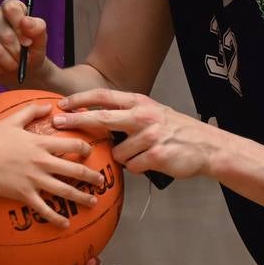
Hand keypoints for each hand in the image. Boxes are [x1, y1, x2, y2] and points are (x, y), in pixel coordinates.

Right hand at [0, 0, 48, 86]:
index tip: (27, 41)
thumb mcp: (40, 40)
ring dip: (5, 58)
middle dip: (12, 46)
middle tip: (21, 57)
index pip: (10, 7)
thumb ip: (37, 28)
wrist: (22, 70)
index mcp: (13, 7)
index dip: (18, 24)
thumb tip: (25, 22)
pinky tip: (1, 67)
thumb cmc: (31, 50)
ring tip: (14, 65)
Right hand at [0, 102, 102, 225]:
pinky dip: (56, 218)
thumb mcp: (13, 120)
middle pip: (74, 170)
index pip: (71, 145)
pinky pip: (43, 209)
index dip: (84, 149)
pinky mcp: (23, 194)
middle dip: (91, 176)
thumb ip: (32, 111)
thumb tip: (50, 105)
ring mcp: (33, 180)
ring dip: (81, 198)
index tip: (90, 153)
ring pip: (64, 191)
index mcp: (41, 143)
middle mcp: (41, 162)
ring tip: (93, 203)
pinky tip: (65, 225)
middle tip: (102, 182)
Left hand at [53, 88, 220, 179]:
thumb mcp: (152, 113)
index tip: (62, 105)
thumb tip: (95, 118)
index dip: (81, 99)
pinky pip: (133, 166)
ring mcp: (150, 135)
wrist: (206, 146)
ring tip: (141, 154)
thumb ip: (127, 114)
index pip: (104, 96)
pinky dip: (138, 168)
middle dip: (76, 120)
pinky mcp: (156, 155)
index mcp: (140, 102)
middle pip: (101, 117)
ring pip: (117, 152)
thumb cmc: (175, 130)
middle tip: (57, 123)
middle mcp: (143, 116)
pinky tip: (151, 162)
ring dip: (123, 157)